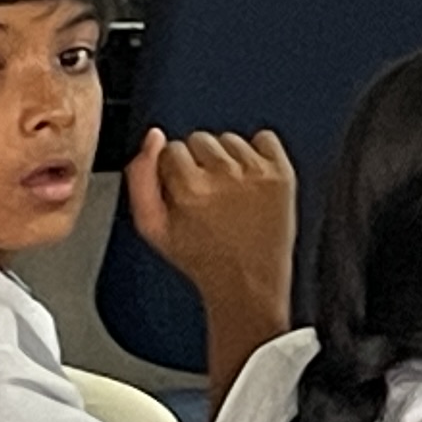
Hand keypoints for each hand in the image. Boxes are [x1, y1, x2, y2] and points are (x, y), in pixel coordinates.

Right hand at [128, 126, 297, 391]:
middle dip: (199, 162)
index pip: (170, 147)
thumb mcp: (152, 228)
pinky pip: (264, 139)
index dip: (174, 169)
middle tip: (207, 194)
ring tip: (229, 192)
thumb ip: (140, 178)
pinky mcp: (281, 173)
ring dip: (227, 159)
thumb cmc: (202, 260)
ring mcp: (256, 173)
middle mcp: (224, 176)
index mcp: (189, 189)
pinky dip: (258, 153)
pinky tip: (251, 181)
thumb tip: (153, 138)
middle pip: (200, 139)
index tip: (183, 189)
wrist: (248, 283)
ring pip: (229, 139)